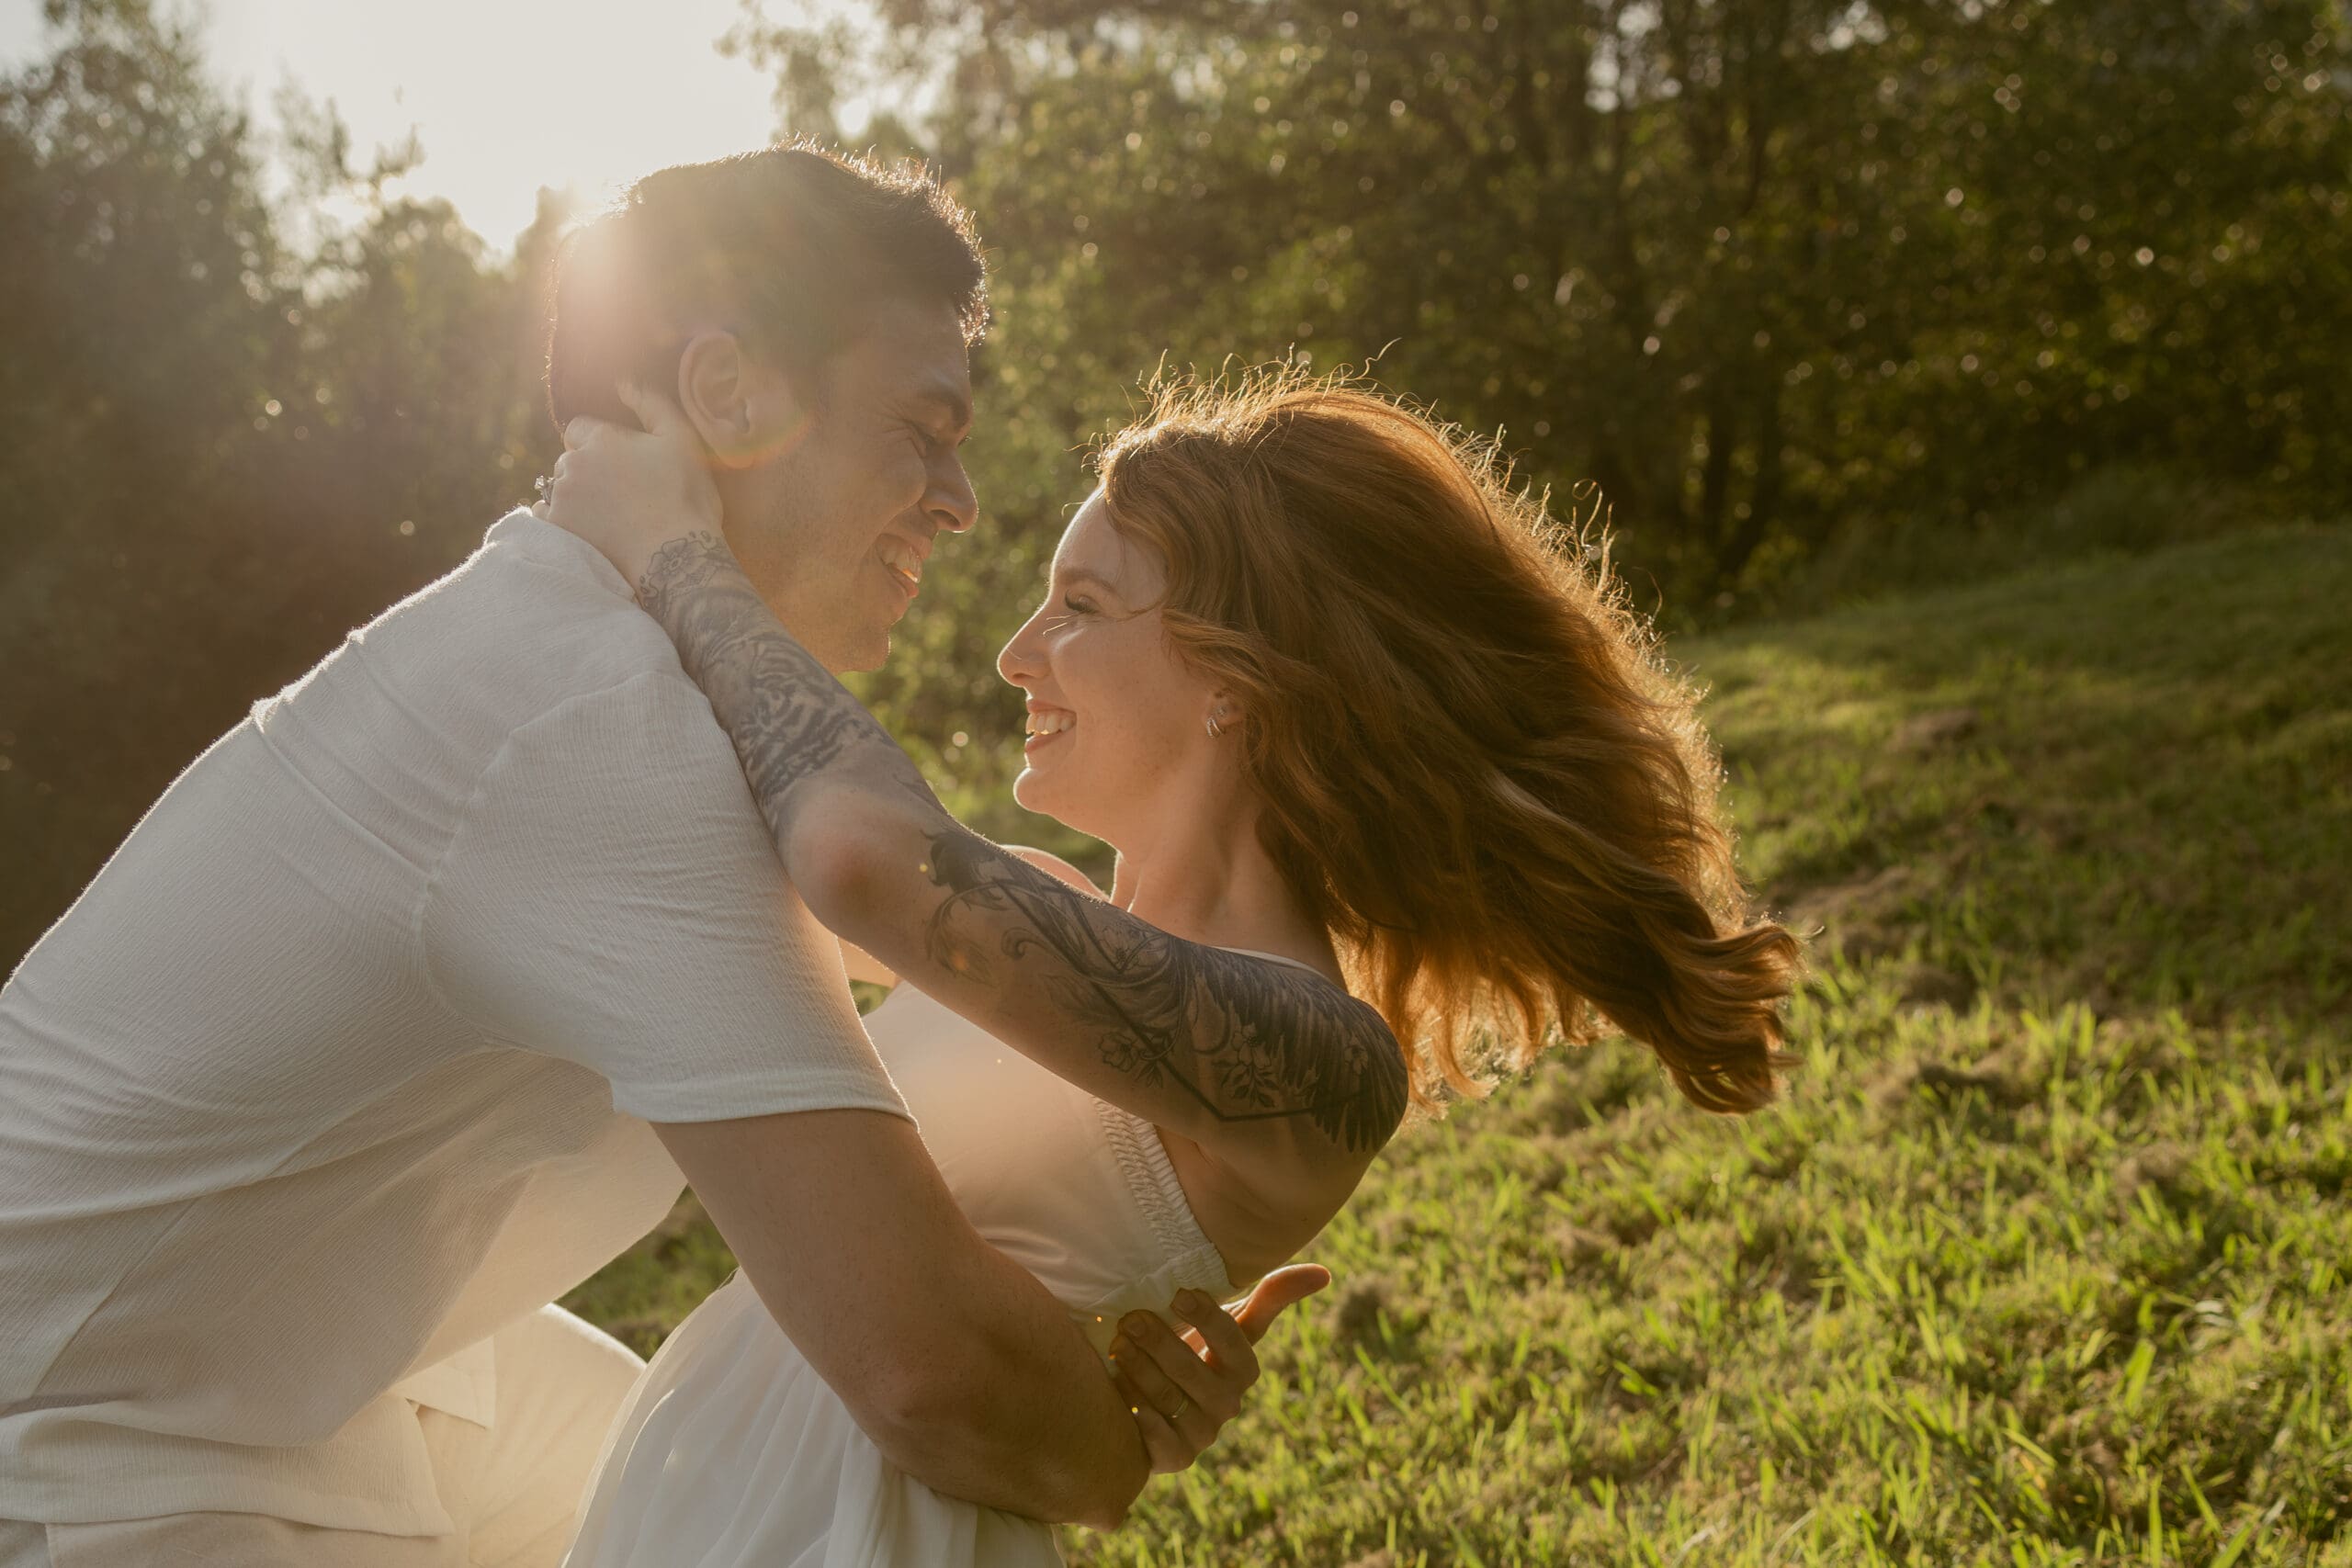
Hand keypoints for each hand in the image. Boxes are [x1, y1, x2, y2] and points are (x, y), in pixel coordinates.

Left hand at [539, 380, 725, 590]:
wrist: (677, 555)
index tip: (619, 466)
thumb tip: (622, 381)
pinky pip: (542, 514)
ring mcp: (563, 497)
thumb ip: (650, 403)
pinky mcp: (558, 528)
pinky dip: (558, 519)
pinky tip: (584, 528)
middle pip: (568, 458)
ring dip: (574, 495)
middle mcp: (575, 463)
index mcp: (602, 438)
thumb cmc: (685, 496)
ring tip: (606, 516)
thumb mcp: (680, 439)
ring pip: (557, 487)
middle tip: (618, 495)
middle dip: (586, 470)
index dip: (598, 444)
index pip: (579, 429)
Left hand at [1106, 1264, 1330, 1475]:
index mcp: (1244, 1369)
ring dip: (1141, 1371)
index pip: (1235, 1343)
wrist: (1154, 1401)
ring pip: (1170, 1402)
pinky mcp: (1176, 1458)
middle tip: (1131, 1318)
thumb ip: (1270, 1298)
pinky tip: (1117, 1390)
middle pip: (1195, 1373)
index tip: (1181, 1293)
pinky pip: (1157, 1439)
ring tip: (1117, 1344)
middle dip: (1162, 1342)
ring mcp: (1202, 1434)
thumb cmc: (1196, 1350)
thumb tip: (1323, 1273)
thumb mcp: (1228, 1322)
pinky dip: (1137, 1414)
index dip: (1210, 1319)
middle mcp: (1227, 1405)